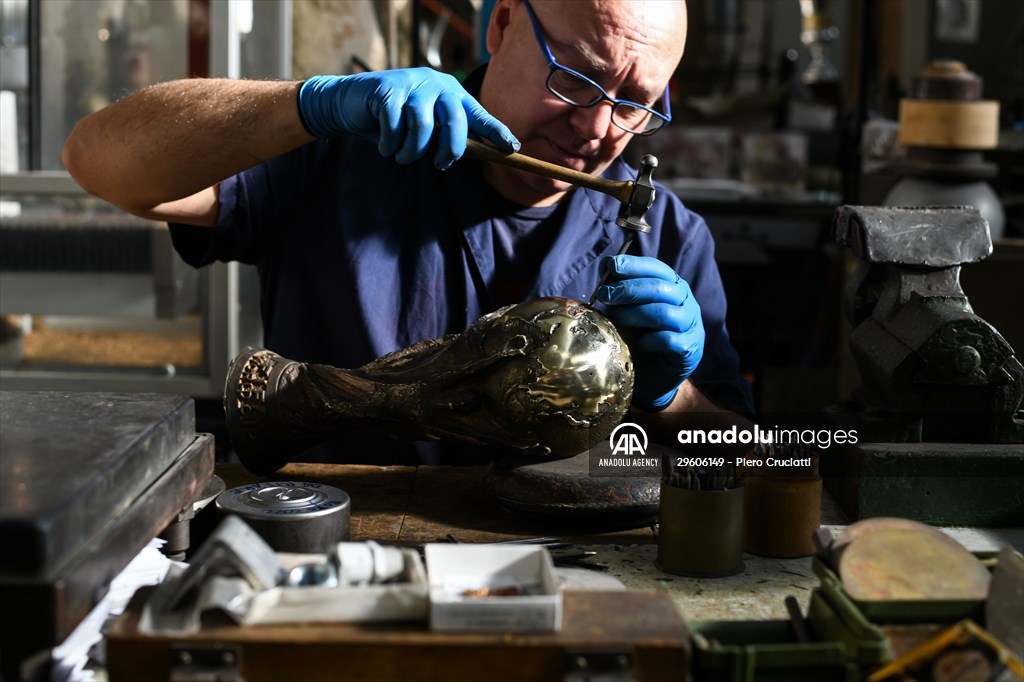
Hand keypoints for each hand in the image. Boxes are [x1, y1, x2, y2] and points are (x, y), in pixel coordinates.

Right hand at [298, 68, 519, 169]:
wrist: (351, 104)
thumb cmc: (394, 121)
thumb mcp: (425, 128)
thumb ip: (446, 136)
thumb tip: (473, 154)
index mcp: (451, 93)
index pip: (479, 113)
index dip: (496, 131)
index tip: (512, 148)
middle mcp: (436, 84)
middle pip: (454, 121)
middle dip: (450, 150)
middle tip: (441, 165)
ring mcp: (411, 84)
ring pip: (422, 127)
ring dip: (411, 151)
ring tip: (401, 156)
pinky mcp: (386, 90)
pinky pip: (394, 127)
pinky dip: (389, 144)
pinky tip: (384, 145)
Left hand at [596, 255, 703, 410]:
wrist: (650, 376)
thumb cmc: (637, 336)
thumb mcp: (624, 309)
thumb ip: (618, 289)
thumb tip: (605, 266)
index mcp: (672, 286)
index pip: (657, 269)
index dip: (634, 265)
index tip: (612, 265)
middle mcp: (686, 301)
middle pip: (660, 288)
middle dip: (629, 289)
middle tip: (605, 295)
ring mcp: (692, 325)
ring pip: (664, 313)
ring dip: (634, 314)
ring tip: (615, 319)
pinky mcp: (690, 349)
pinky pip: (669, 340)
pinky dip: (649, 340)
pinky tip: (636, 343)